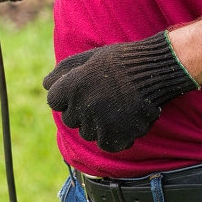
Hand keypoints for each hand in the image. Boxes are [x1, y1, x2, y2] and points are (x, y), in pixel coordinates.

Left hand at [42, 32, 198, 152]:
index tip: (84, 88)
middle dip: (81, 111)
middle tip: (103, 97)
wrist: (156, 68)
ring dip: (97, 124)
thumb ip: (64, 70)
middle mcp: (83, 105)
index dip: (67, 95)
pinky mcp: (116, 136)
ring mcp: (100, 122)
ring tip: (116, 106)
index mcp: (74, 84)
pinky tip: (124, 119)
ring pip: (87, 133)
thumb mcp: (90, 57)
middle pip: (69, 120)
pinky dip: (114, 136)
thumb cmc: (122, 61)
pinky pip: (105, 144)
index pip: (53, 101)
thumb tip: (45, 84)